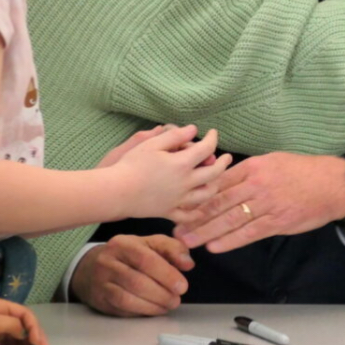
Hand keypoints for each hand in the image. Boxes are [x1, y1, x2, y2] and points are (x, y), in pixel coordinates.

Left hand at [0, 298, 49, 344]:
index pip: (25, 314)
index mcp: (1, 306)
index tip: (37, 341)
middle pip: (25, 323)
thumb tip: (24, 333)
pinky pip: (13, 341)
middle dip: (36, 334)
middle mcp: (2, 315)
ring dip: (31, 340)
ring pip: (21, 333)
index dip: (34, 326)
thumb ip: (12, 324)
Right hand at [70, 234, 193, 316]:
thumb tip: (188, 263)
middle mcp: (107, 262)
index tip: (182, 285)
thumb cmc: (128, 255)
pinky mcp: (100, 300)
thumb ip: (172, 249)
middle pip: (136, 281)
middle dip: (161, 293)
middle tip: (177, 299)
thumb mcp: (149, 244)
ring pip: (127, 298)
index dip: (166, 274)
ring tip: (169, 305)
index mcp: (122, 244)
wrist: (91, 267)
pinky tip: (155, 310)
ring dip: (153, 305)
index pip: (145, 259)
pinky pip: (122, 309)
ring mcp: (100, 282)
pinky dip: (142, 312)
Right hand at [107, 124, 230, 220]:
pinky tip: (200, 209)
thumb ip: (175, 135)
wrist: (117, 192)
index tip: (213, 133)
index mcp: (182, 164)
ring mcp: (179, 200)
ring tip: (215, 179)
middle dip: (223, 163)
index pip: (206, 148)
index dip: (213, 138)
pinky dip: (197, 212)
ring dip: (215, 185)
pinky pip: (188, 215)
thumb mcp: (152, 143)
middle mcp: (186, 183)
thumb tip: (194, 129)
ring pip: (206, 195)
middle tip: (227, 157)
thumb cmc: (132, 164)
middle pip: (213, 174)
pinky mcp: (168, 212)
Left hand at [173, 152, 344, 252]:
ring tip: (188, 241)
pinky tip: (214, 247)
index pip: (218, 183)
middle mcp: (257, 184)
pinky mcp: (277, 221)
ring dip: (207, 231)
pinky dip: (230, 240)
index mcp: (253, 167)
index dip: (197, 196)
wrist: (332, 184)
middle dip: (195, 216)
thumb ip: (247, 172)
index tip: (179, 205)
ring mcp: (267, 204)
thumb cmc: (301, 171)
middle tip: (176, 228)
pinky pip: (249, 232)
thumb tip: (221, 179)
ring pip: (230, 219)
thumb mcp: (272, 162)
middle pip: (219, 202)